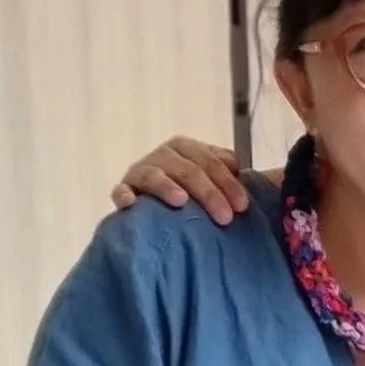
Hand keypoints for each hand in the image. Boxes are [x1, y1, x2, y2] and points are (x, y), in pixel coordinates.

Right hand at [111, 137, 247, 225]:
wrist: (157, 201)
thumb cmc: (193, 189)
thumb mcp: (210, 175)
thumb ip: (225, 168)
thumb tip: (237, 167)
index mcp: (186, 148)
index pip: (210, 162)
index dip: (228, 183)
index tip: (243, 206)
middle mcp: (163, 155)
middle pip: (187, 170)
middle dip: (208, 193)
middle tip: (225, 217)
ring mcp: (141, 171)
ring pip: (154, 176)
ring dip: (167, 187)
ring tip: (181, 202)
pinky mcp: (124, 189)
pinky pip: (120, 190)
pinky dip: (124, 195)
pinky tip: (131, 204)